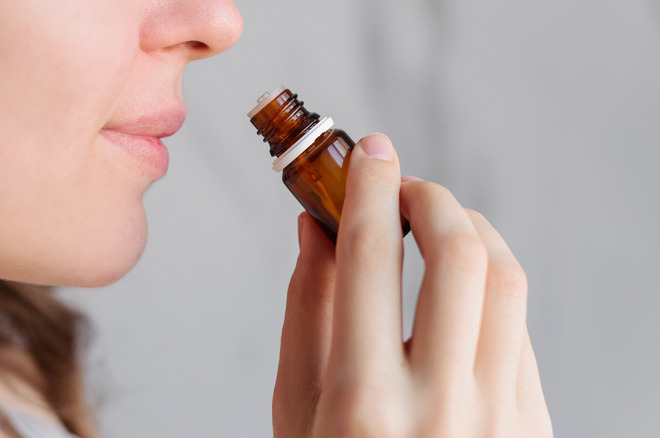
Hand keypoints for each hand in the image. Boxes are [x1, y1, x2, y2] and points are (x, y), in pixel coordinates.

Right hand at [273, 134, 552, 436]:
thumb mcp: (296, 408)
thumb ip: (307, 311)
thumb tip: (316, 230)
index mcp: (363, 403)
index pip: (369, 260)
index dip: (367, 189)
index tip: (367, 152)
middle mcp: (441, 408)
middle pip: (460, 255)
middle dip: (430, 197)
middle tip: (404, 188)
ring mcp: (500, 419)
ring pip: (506, 282)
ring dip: (471, 232)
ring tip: (437, 228)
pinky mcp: (534, 426)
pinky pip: (520, 331)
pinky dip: (488, 290)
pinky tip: (459, 295)